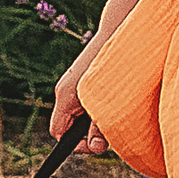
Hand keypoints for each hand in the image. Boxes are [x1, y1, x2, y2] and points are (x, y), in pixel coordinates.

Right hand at [51, 33, 110, 155]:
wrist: (119, 30)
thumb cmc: (114, 65)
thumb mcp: (107, 101)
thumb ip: (100, 125)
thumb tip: (95, 147)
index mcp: (65, 96)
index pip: (58, 133)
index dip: (75, 145)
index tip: (95, 146)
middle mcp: (65, 91)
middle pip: (69, 126)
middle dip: (89, 134)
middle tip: (111, 134)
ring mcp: (73, 85)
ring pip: (80, 115)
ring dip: (97, 120)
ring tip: (117, 114)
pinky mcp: (84, 80)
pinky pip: (86, 103)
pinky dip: (99, 108)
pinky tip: (116, 102)